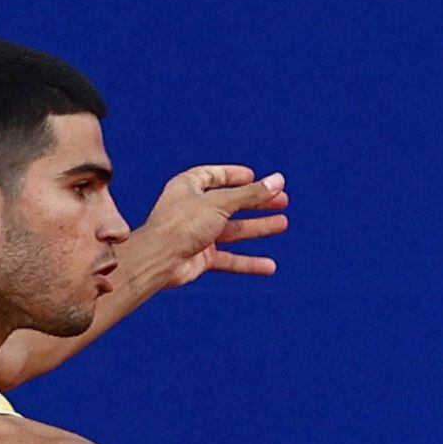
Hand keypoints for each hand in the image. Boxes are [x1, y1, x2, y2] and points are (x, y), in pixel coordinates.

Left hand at [141, 166, 289, 286]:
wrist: (159, 260)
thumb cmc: (182, 224)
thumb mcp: (221, 203)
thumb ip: (251, 194)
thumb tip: (278, 181)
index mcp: (188, 187)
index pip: (214, 176)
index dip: (235, 176)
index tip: (255, 177)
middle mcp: (193, 209)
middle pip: (231, 203)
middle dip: (256, 202)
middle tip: (282, 201)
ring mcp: (197, 234)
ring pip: (233, 231)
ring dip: (258, 228)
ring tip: (283, 224)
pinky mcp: (201, 257)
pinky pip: (229, 259)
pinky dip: (249, 262)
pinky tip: (269, 267)